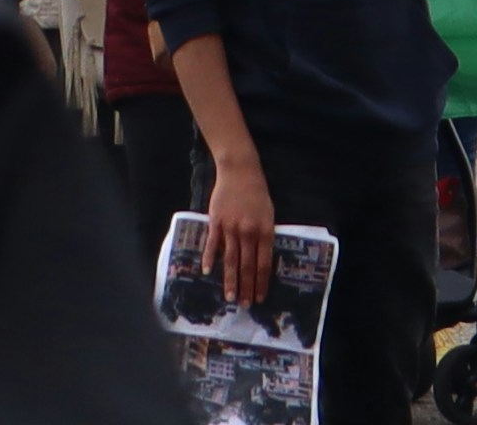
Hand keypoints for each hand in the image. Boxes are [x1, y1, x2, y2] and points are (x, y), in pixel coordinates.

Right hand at [206, 151, 279, 307]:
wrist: (240, 170)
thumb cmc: (257, 193)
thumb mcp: (268, 214)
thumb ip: (265, 235)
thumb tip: (261, 259)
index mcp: (265, 230)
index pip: (263, 263)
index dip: (261, 282)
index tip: (259, 298)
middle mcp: (248, 232)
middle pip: (247, 266)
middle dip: (246, 288)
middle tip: (244, 305)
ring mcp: (231, 227)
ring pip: (231, 260)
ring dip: (230, 280)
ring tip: (229, 298)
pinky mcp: (216, 222)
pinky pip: (213, 244)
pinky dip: (210, 259)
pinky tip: (208, 272)